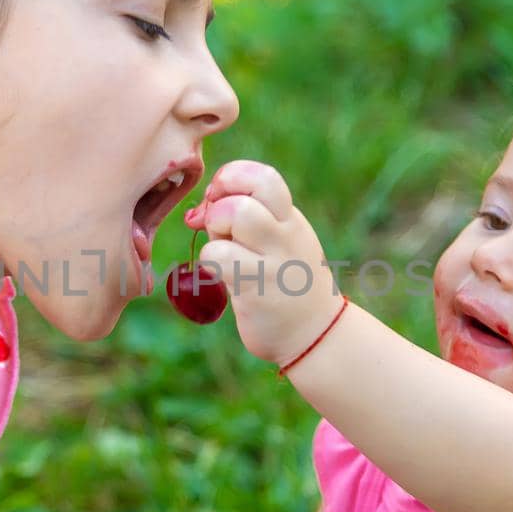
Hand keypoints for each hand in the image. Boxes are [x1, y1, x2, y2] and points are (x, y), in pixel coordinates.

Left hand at [186, 160, 342, 366]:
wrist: (316, 334)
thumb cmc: (286, 286)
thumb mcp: (276, 244)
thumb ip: (243, 224)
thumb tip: (197, 213)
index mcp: (289, 219)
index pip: (263, 177)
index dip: (232, 178)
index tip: (221, 200)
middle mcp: (286, 234)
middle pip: (246, 193)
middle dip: (219, 205)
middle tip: (219, 232)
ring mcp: (274, 260)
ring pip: (234, 214)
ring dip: (215, 231)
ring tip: (223, 253)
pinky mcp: (257, 287)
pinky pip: (219, 256)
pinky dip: (210, 261)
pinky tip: (221, 277)